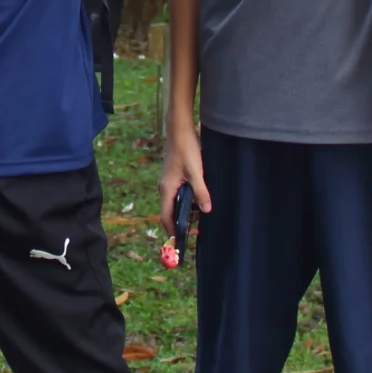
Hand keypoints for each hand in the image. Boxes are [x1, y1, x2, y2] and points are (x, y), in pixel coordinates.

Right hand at [160, 114, 211, 229]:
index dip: (173, 231)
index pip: (166, 217)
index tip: (182, 241)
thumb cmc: (186, 150)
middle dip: (181, 224)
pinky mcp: (174, 178)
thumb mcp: (196, 172)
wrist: (180, 131)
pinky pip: (178, 196)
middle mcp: (165, 188)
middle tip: (197, 231)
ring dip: (185, 213)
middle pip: (170, 212)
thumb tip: (207, 209)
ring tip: (200, 218)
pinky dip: (186, 202)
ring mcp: (168, 183)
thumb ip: (201, 192)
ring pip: (175, 204)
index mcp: (166, 189)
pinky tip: (198, 202)